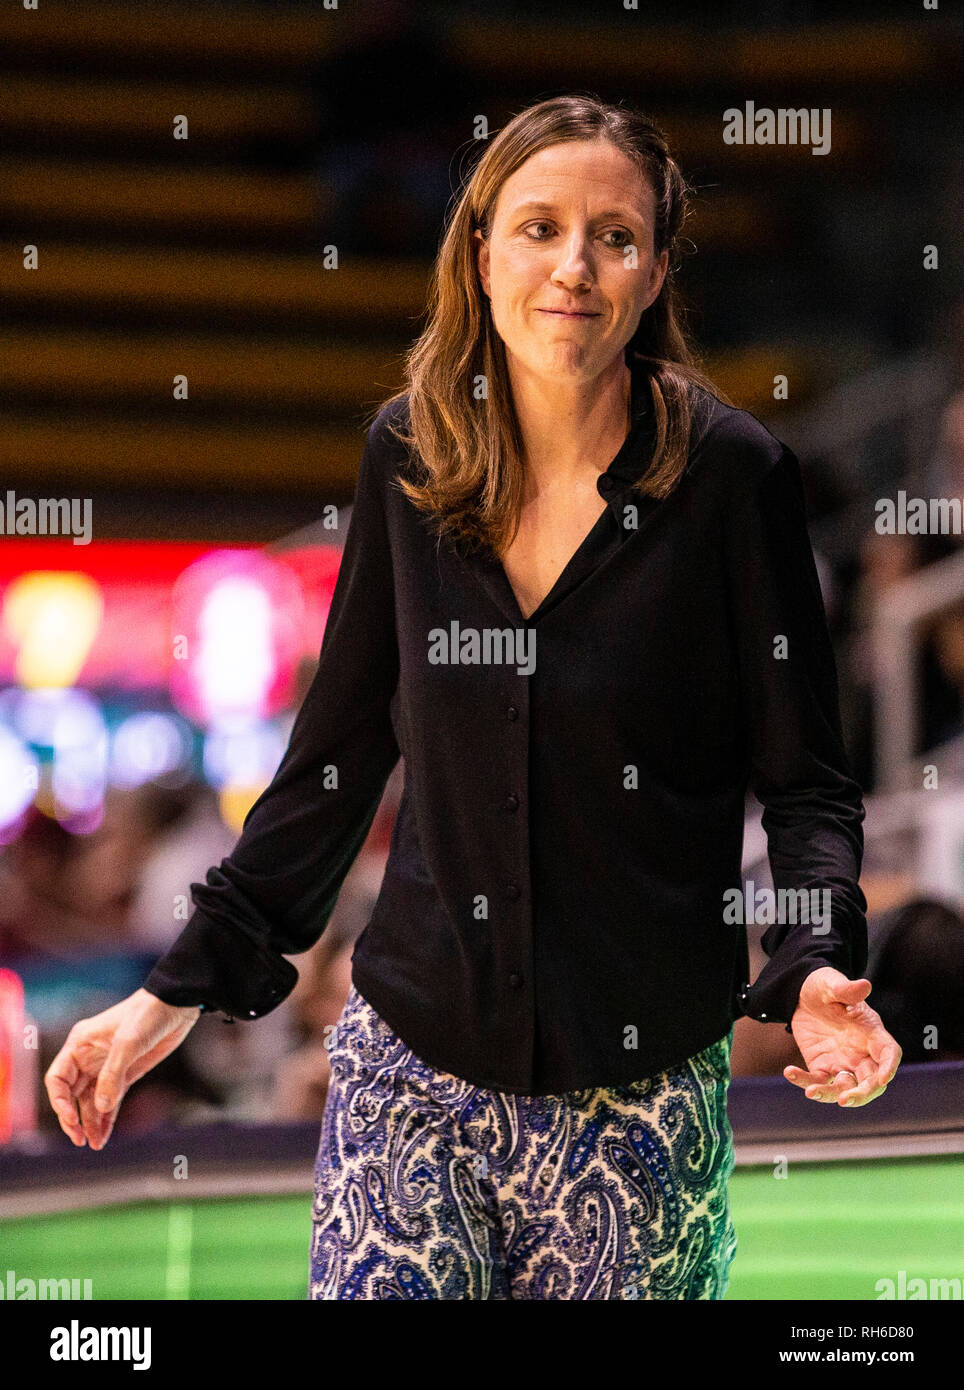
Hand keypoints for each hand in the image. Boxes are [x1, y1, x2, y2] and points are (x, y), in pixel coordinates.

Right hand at [44, 988, 201, 1149]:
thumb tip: (101, 1107)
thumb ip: (113, 1075)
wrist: (176, 1004)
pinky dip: (107, 1118)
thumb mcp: (128, 1042)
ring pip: (91, 1102)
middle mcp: (88, 1058)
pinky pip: (111, 1100)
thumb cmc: (148, 1014)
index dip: (59, 1101)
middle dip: (73, 1119)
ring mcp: (107, 1067)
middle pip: (71, 1095)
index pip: (57, 1079)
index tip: (71, 1119)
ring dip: (90, 1123)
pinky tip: (104, 1135)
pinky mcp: (126, 1074)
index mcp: (79, 1044)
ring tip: (94, 1144)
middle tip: (80, 1140)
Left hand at [783, 966, 900, 1107]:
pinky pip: (818, 1080)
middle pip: (871, 1081)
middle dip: (863, 1094)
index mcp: (872, 1033)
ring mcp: (843, 1062)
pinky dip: (805, 1081)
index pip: (889, 1053)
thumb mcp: (832, 984)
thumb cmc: (824, 986)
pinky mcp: (822, 1066)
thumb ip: (847, 989)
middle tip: (845, 1100)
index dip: (890, 1067)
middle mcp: (862, 1053)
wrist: (801, 994)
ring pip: (846, 1087)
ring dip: (832, 1095)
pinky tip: (789, 1072)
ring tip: (811, 1092)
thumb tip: (864, 985)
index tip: (883, 1078)